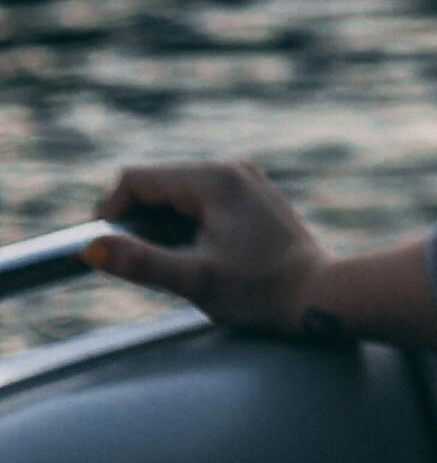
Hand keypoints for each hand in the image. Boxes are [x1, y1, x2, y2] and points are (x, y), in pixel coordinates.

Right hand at [90, 160, 338, 339]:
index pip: (139, 177)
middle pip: (158, 181)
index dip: (112, 210)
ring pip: (177, 190)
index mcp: (215, 179)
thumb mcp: (194, 281)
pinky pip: (200, 198)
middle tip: (135, 262)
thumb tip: (92, 248)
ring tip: (169, 261)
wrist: (318, 294)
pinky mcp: (250, 194)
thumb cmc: (259, 291)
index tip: (103, 247)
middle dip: (136, 217)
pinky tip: (193, 254)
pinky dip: (183, 221)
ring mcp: (244, 178)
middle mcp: (231, 168)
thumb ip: (140, 262)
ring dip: (159, 222)